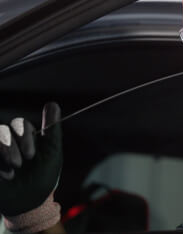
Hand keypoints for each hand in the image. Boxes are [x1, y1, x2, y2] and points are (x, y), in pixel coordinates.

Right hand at [0, 102, 61, 222]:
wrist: (29, 203)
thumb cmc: (44, 176)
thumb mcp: (52, 153)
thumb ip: (52, 129)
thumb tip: (53, 104)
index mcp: (26, 137)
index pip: (20, 124)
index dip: (24, 136)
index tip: (31, 155)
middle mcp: (10, 142)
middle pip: (3, 130)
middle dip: (11, 147)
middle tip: (21, 163)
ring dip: (3, 153)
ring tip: (13, 172)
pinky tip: (5, 176)